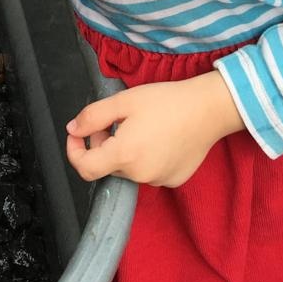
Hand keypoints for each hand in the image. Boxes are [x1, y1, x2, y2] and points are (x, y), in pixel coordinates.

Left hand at [65, 72, 244, 188]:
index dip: (74, 151)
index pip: (85, 168)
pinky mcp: (173, 179)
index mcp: (124, 155)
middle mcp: (140, 174)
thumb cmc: (168, 101)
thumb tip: (74, 129)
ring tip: (140, 126)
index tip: (77, 135)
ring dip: (124, 151)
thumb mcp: (123, 101)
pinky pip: (149, 172)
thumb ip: (92, 117)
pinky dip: (145, 158)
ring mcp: (158, 180)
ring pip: (128, 169)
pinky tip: (158, 138)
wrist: (208, 109)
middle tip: (113, 121)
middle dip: (102, 145)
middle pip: (107, 165)